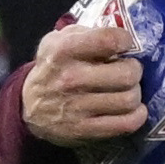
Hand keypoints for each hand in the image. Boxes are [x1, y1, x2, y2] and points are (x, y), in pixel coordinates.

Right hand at [19, 19, 143, 147]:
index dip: (125, 41)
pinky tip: (132, 110)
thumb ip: (86, 33)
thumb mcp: (58, 40)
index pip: (110, 40)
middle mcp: (70, 78)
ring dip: (135, 94)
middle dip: (134, 70)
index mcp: (63, 50)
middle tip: (128, 71)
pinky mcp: (84, 130)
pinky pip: (126, 124)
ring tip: (127, 90)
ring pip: (129, 99)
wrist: (28, 107)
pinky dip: (136, 116)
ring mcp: (77, 107)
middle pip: (127, 74)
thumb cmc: (52, 68)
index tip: (124, 45)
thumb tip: (121, 35)